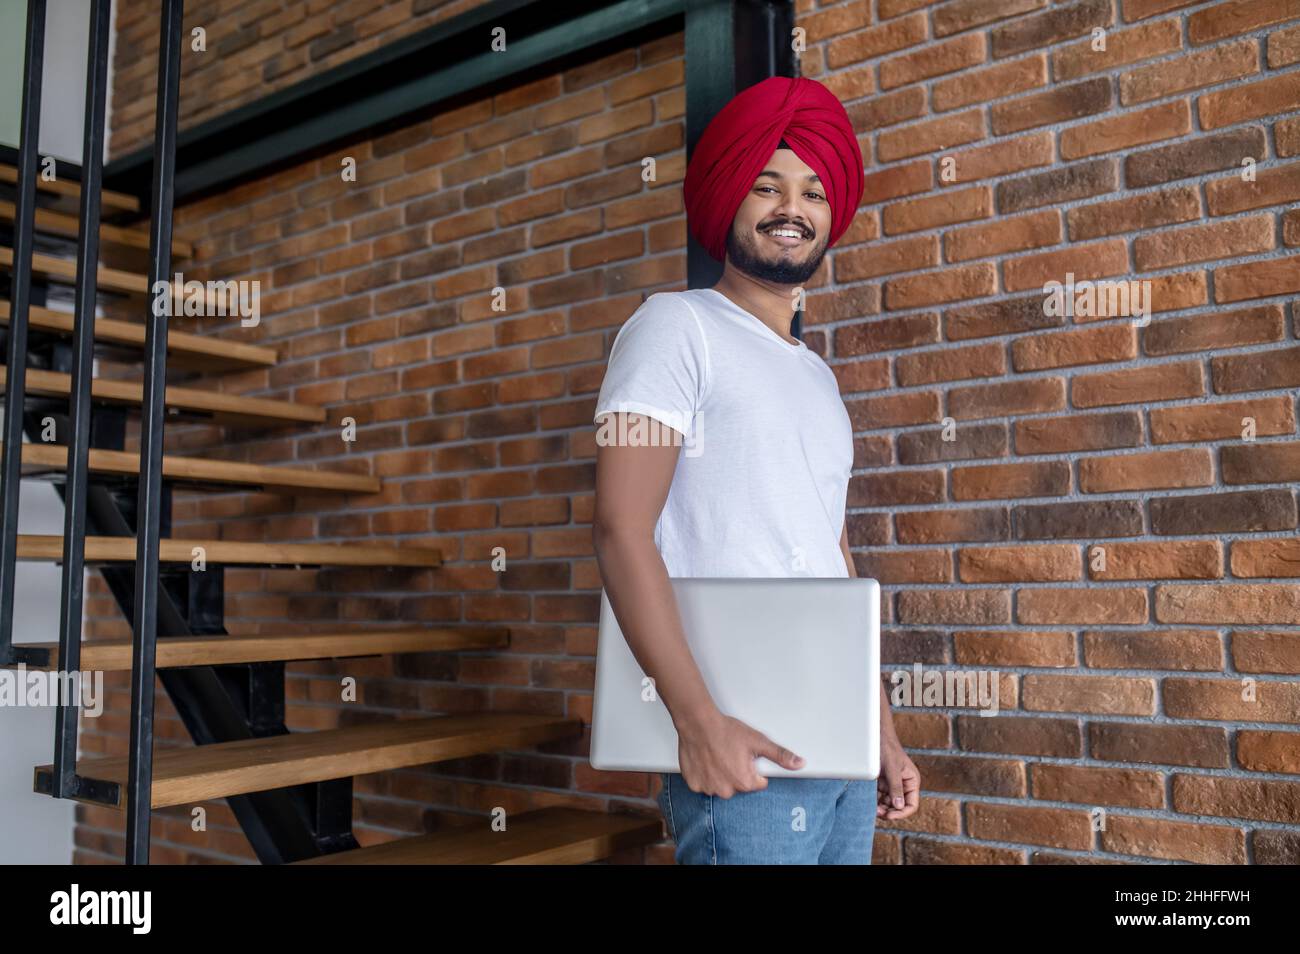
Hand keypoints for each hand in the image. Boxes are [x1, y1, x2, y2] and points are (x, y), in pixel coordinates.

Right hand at [676, 708, 804, 797]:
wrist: (698, 723)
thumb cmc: (725, 731)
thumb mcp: (757, 741)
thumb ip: (780, 755)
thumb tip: (799, 763)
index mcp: (744, 782)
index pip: (758, 783)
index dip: (754, 769)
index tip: (745, 757)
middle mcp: (726, 790)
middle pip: (739, 786)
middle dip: (737, 772)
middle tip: (731, 754)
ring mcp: (708, 788)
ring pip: (721, 786)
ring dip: (721, 775)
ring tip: (718, 756)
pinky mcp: (694, 784)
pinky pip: (705, 784)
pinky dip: (706, 775)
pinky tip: (707, 761)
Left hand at [876, 738, 919, 820]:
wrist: (875, 736)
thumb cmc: (887, 748)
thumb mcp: (892, 768)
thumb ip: (896, 787)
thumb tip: (899, 806)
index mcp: (912, 782)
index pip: (911, 805)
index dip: (902, 813)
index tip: (889, 816)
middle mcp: (903, 785)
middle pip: (899, 807)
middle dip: (889, 812)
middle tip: (877, 812)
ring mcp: (892, 785)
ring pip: (888, 804)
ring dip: (881, 808)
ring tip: (872, 808)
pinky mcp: (882, 783)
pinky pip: (879, 797)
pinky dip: (875, 801)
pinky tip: (868, 801)